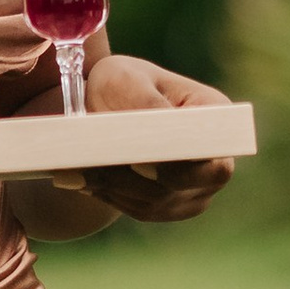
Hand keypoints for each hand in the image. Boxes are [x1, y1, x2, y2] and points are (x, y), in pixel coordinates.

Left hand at [78, 51, 234, 223]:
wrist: (111, 105)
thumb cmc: (122, 83)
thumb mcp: (126, 78)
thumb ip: (144, 102)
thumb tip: (157, 138)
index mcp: (215, 117)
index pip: (211, 158)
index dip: (177, 167)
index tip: (136, 161)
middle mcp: (216, 158)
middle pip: (181, 186)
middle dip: (131, 180)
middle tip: (87, 169)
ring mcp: (196, 188)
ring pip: (155, 202)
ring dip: (114, 188)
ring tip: (73, 171)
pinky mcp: (172, 206)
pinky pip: (142, 210)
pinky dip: (111, 196)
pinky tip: (84, 180)